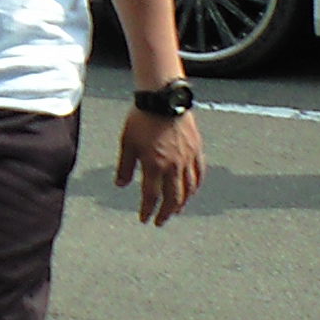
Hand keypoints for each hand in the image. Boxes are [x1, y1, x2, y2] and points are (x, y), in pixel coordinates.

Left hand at [115, 108, 205, 224]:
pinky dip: (196, 187)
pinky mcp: (197, 150)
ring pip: (188, 189)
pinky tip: (192, 191)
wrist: (163, 98)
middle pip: (172, 198)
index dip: (147, 210)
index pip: (151, 196)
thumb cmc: (141, 118)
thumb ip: (125, 166)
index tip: (144, 219)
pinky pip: (199, 174)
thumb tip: (120, 185)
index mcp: (154, 165)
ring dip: (182, 203)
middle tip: (161, 221)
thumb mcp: (127, 142)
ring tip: (175, 210)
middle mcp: (173, 166)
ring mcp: (188, 159)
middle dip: (166, 213)